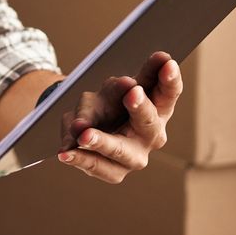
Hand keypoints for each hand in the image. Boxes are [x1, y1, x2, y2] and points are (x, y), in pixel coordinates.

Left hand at [59, 51, 182, 184]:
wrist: (88, 125)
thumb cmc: (110, 103)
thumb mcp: (115, 87)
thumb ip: (122, 84)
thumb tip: (127, 84)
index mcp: (160, 110)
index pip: (169, 92)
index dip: (170, 79)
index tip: (167, 63)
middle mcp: (151, 136)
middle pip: (149, 123)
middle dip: (140, 107)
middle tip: (132, 91)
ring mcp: (133, 158)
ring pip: (119, 150)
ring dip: (102, 141)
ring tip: (84, 135)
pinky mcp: (113, 172)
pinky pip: (95, 165)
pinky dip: (79, 157)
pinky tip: (65, 152)